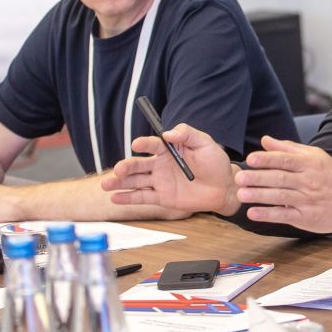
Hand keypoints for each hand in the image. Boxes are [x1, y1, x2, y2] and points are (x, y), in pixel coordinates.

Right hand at [104, 123, 237, 214]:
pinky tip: (115, 198)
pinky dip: (128, 198)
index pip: (152, 145)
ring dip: (120, 183)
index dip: (144, 144)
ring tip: (106, 185)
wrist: (224, 187)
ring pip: (136, 181)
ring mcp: (160, 181)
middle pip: (138, 164)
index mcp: (169, 149)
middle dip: (126, 167)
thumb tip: (168, 132)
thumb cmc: (215, 162)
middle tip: (118, 170)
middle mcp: (160, 164)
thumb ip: (188, 134)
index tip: (137, 144)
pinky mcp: (162, 198)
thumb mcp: (205, 143)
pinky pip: (143, 197)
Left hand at [234, 136, 331, 236]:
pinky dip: (268, 214)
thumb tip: (265, 140)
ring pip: (280, 196)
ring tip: (241, 194)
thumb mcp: (317, 157)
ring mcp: (307, 200)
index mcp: (311, 164)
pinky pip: (284, 215)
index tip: (250, 159)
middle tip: (240, 178)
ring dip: (259, 196)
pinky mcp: (306, 218)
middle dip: (258, 178)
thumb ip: (289, 149)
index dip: (267, 159)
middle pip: (280, 178)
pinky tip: (253, 213)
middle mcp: (309, 181)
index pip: (285, 160)